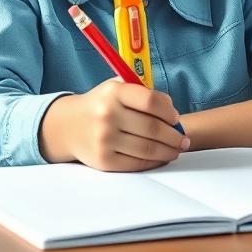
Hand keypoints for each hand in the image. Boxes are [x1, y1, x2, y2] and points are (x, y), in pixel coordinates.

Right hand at [46, 79, 188, 171]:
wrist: (68, 126)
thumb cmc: (101, 105)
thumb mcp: (115, 88)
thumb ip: (142, 93)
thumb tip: (172, 113)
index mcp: (113, 92)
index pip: (151, 101)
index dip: (169, 111)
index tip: (176, 118)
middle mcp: (107, 115)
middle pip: (153, 128)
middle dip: (174, 136)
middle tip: (184, 139)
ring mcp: (104, 139)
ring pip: (148, 148)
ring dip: (169, 151)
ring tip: (177, 149)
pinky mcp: (103, 160)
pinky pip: (137, 163)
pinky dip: (154, 162)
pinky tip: (161, 157)